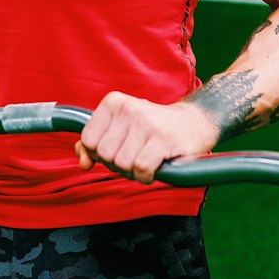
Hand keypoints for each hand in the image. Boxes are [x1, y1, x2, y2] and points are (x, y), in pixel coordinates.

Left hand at [75, 93, 216, 183]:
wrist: (194, 122)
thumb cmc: (152, 127)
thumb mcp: (121, 127)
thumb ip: (94, 142)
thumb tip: (83, 162)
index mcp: (113, 102)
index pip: (88, 139)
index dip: (100, 154)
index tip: (117, 149)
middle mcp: (128, 109)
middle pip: (104, 155)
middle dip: (117, 164)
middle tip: (134, 156)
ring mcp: (147, 123)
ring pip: (122, 164)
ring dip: (133, 172)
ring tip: (146, 161)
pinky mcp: (164, 139)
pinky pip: (141, 169)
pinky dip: (146, 177)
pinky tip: (155, 168)